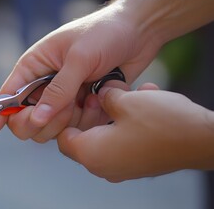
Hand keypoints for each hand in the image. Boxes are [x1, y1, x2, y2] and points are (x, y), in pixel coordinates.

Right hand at [0, 6, 161, 141]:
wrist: (139, 31)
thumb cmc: (104, 33)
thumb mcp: (78, 58)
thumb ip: (58, 90)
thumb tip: (36, 118)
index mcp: (34, 66)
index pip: (8, 94)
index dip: (0, 113)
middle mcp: (44, 85)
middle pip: (26, 119)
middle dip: (43, 121)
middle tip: (65, 108)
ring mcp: (63, 98)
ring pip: (51, 128)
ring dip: (70, 120)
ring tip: (89, 97)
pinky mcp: (82, 107)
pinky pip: (76, 127)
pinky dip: (89, 119)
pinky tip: (100, 98)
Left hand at [57, 83, 213, 181]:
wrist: (202, 140)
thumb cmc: (162, 123)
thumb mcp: (124, 100)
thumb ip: (103, 97)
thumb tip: (100, 95)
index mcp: (92, 154)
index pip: (62, 138)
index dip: (66, 117)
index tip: (76, 99)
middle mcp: (103, 167)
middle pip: (83, 136)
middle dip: (93, 111)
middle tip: (103, 94)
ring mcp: (121, 168)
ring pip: (105, 135)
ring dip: (113, 113)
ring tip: (128, 93)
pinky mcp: (137, 164)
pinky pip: (122, 141)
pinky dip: (126, 123)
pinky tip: (144, 101)